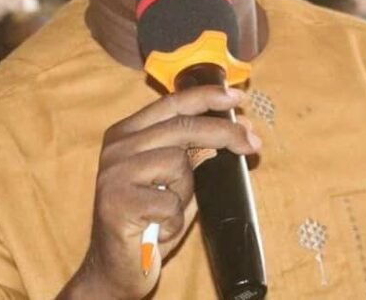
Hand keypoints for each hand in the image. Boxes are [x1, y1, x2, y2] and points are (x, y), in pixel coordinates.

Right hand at [60, 86, 260, 299]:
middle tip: (252, 144)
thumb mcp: (177, 181)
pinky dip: (174, 220)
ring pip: (178, 164)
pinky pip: (170, 202)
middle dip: (224, 133)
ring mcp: (113, 173)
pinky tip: (158, 228)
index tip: (237, 96)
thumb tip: (243, 128)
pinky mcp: (116, 202)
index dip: (206, 97)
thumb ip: (200, 153)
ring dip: (185, 193)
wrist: (116, 268)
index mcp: (125, 134)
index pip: (171, 103)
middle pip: (181, 128)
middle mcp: (116, 148)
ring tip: (167, 212)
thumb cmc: (150, 223)